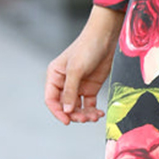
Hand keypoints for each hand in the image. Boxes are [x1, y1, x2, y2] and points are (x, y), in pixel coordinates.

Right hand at [45, 6, 124, 123]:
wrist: (106, 38)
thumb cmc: (87, 48)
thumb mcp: (76, 69)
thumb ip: (71, 91)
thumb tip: (67, 110)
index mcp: (54, 76)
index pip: (51, 99)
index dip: (57, 112)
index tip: (67, 121)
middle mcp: (64, 83)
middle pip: (65, 106)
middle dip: (74, 114)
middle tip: (85, 118)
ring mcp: (78, 86)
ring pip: (77, 107)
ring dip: (84, 115)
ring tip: (94, 117)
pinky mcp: (91, 87)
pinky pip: (89, 104)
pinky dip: (93, 111)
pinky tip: (99, 113)